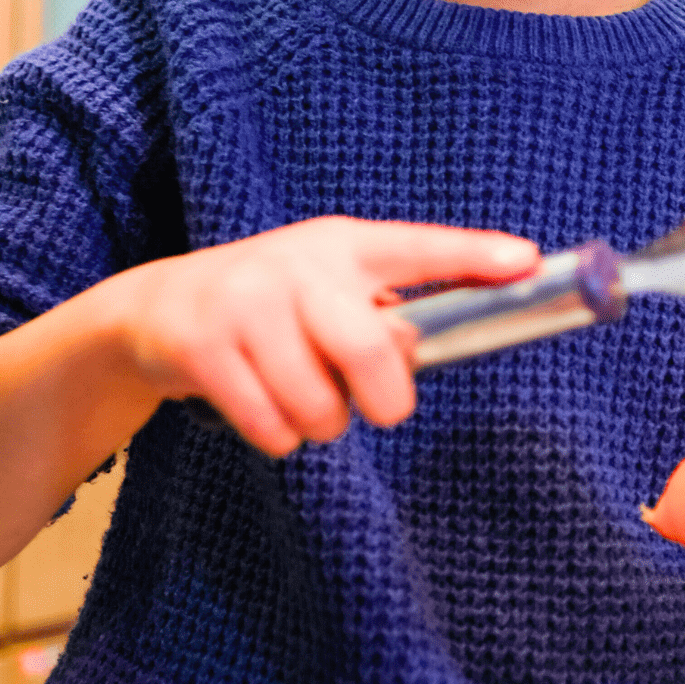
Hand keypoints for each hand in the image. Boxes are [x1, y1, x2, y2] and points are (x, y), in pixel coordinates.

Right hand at [109, 217, 537, 455]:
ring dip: (321, 425)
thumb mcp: (328, 295)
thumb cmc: (272, 309)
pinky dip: (278, 437)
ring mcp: (247, 303)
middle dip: (385, 401)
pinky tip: (261, 407)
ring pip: (318, 406)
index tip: (526, 262)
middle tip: (378, 409)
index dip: (472, 257)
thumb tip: (410, 359)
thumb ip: (379, 322)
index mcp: (343, 247)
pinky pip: (272, 427)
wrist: (158, 307)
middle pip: (370, 352)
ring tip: (300, 398)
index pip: (417, 249)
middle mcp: (297, 266)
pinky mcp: (205, 347)